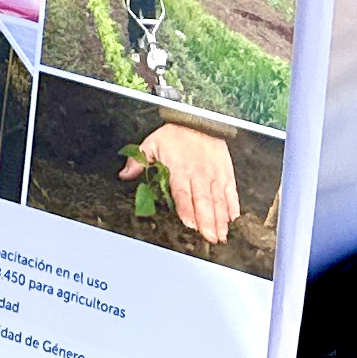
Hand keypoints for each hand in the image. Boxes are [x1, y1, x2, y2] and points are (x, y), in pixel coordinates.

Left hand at [127, 123, 239, 244]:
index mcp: (179, 169)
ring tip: (221, 236)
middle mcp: (199, 174)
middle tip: (210, 238)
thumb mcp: (152, 143)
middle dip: (207, 222)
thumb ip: (138, 161)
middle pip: (203, 201)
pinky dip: (233, 206)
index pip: (183, 193)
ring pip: (218, 200)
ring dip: (220, 220)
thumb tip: (124, 174)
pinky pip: (231, 192)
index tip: (190, 224)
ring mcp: (214, 175)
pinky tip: (233, 219)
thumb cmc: (176, 133)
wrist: (200, 118)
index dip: (187, 210)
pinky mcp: (226, 173)